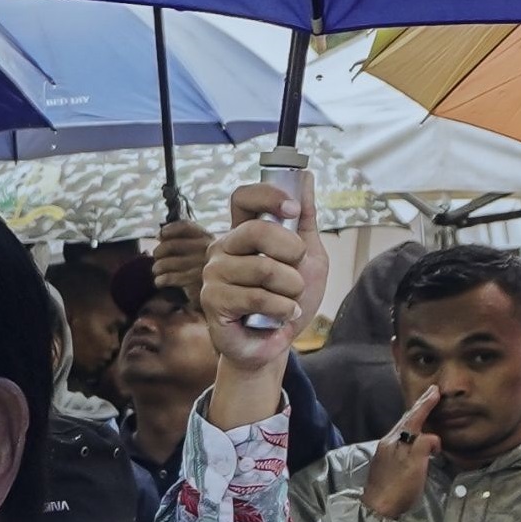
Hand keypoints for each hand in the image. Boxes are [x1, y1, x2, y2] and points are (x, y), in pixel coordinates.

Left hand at [149, 217, 212, 302]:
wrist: (222, 293)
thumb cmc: (205, 269)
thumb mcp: (202, 250)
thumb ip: (185, 239)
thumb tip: (160, 234)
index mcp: (207, 238)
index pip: (184, 227)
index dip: (168, 229)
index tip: (160, 235)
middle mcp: (205, 250)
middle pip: (169, 245)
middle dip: (158, 252)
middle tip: (157, 259)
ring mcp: (200, 267)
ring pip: (165, 263)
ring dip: (157, 268)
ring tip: (158, 271)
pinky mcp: (195, 284)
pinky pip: (168, 278)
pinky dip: (160, 280)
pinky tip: (160, 281)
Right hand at [200, 183, 320, 374]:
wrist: (276, 344)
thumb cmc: (287, 301)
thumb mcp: (308, 258)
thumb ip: (305, 221)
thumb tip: (307, 177)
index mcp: (243, 234)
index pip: (244, 197)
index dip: (269, 196)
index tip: (293, 209)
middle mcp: (223, 249)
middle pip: (257, 229)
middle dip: (292, 252)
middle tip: (296, 273)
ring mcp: (214, 274)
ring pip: (264, 268)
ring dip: (291, 290)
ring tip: (288, 302)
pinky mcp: (212, 301)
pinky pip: (257, 296)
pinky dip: (281, 308)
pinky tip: (280, 316)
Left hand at [361, 390, 442, 519]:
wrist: (378, 509)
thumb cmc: (399, 487)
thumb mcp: (416, 464)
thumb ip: (424, 444)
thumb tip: (432, 437)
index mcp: (396, 440)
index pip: (413, 417)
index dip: (425, 404)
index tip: (435, 391)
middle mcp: (388, 442)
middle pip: (406, 420)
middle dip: (419, 407)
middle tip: (431, 394)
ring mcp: (385, 452)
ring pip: (402, 429)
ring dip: (415, 418)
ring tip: (425, 410)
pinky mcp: (385, 462)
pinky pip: (401, 439)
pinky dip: (411, 432)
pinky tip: (415, 437)